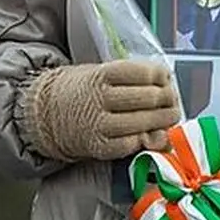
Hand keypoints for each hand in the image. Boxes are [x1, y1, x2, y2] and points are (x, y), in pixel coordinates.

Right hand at [19, 60, 180, 162]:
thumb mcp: (99, 74)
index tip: (165, 77)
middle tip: (173, 99)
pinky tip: (149, 133)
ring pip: (142, 123)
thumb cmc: (82, 90)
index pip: (140, 73)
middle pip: (147, 98)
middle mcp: (99, 99)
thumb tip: (166, 85)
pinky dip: (144, 139)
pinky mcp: (99, 147)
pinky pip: (131, 144)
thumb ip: (130, 79)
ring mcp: (98, 125)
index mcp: (100, 75)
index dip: (159, 75)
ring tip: (170, 116)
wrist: (46, 114)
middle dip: (167, 99)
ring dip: (163, 120)